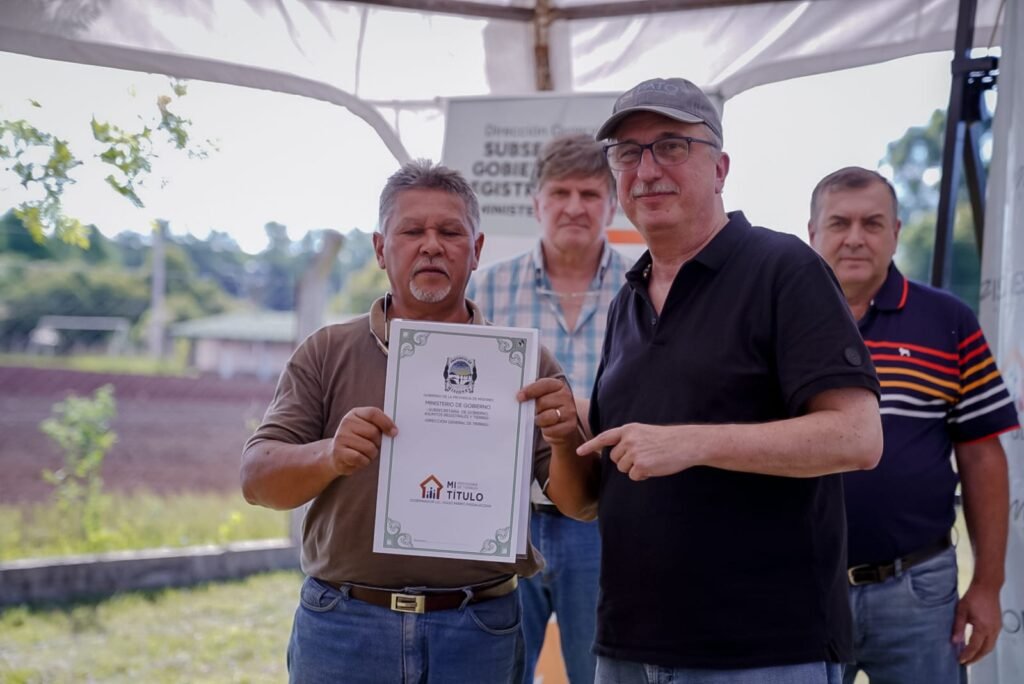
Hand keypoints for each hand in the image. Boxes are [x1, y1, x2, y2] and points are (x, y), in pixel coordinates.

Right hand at [329, 407, 396, 475]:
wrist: (336, 455)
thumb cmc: (357, 441)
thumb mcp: (366, 428)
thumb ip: (378, 425)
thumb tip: (394, 431)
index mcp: (355, 413)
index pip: (373, 413)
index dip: (386, 423)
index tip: (394, 432)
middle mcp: (346, 423)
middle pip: (373, 432)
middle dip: (378, 443)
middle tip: (373, 446)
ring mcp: (341, 437)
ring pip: (369, 447)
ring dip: (371, 454)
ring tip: (365, 453)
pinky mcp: (338, 452)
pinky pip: (360, 458)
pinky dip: (364, 461)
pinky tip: (360, 460)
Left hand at [518, 378, 576, 445]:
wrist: (563, 426)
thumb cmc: (548, 409)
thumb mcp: (542, 397)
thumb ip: (533, 393)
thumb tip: (519, 397)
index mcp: (559, 385)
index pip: (544, 384)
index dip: (530, 390)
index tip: (519, 397)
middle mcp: (567, 396)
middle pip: (542, 402)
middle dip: (535, 409)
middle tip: (535, 412)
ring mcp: (570, 411)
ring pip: (546, 417)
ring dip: (540, 420)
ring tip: (541, 420)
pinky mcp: (571, 426)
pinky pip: (551, 429)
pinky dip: (546, 431)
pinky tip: (548, 428)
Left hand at [577, 423, 697, 480]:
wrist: (686, 443)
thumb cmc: (667, 440)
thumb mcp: (645, 433)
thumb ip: (629, 440)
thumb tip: (615, 455)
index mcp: (629, 430)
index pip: (605, 438)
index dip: (591, 446)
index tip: (578, 452)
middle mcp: (628, 439)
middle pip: (615, 458)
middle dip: (626, 461)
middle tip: (645, 456)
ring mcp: (634, 452)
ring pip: (623, 469)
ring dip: (635, 469)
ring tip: (651, 460)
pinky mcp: (641, 465)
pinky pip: (633, 476)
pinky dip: (642, 476)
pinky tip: (654, 467)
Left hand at [952, 581, 1001, 663]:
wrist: (987, 587)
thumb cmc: (973, 596)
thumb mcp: (961, 611)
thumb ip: (957, 627)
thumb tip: (954, 641)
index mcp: (983, 628)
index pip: (974, 647)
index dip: (967, 655)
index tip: (960, 660)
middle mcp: (992, 630)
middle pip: (985, 650)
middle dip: (975, 658)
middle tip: (966, 662)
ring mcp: (997, 628)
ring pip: (990, 646)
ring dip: (981, 653)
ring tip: (971, 656)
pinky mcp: (998, 625)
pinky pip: (993, 640)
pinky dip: (985, 646)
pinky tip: (978, 645)